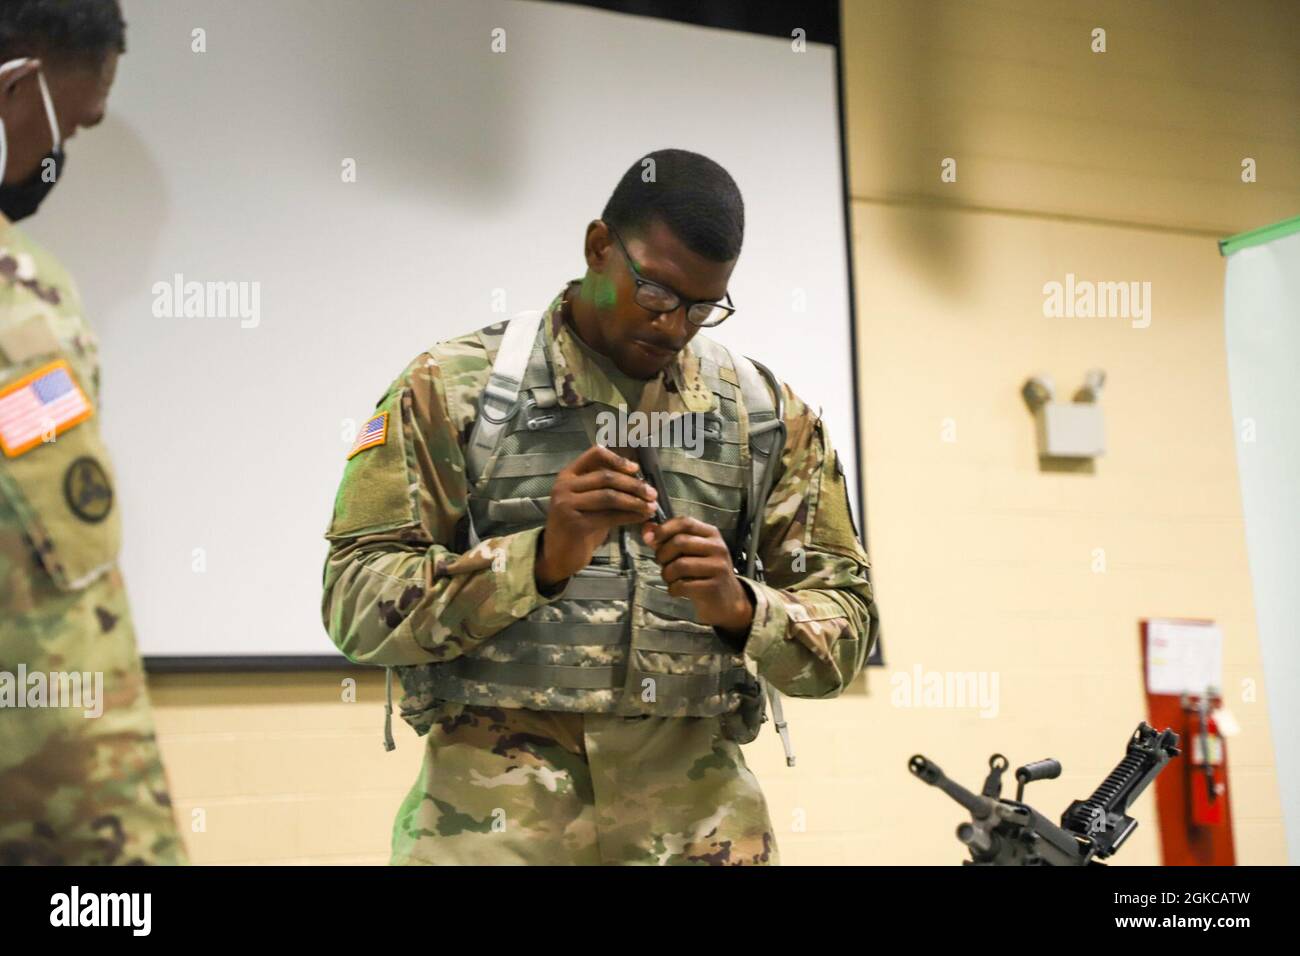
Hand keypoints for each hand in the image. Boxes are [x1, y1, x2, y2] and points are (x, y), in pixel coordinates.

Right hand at [535, 445, 658, 587]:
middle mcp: (564, 486)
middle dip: (633, 485)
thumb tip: (638, 478)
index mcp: (567, 475)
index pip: (594, 455)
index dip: (618, 459)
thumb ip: (604, 487)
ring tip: (651, 507)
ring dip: (634, 501)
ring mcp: (567, 505)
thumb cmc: (577, 525)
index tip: (636, 469)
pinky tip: (640, 518)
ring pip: (609, 496)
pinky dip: (629, 516)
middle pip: (606, 477)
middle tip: (652, 493)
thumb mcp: (587, 501)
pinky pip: (609, 516)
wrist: (558, 554)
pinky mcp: (575, 524)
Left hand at [642, 516, 753, 634]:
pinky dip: (673, 589)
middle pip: (680, 542)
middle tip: (661, 563)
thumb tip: (647, 530)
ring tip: (669, 578)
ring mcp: (718, 566)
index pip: (685, 522)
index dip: (664, 529)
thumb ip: (668, 539)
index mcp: (711, 534)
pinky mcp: (714, 586)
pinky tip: (676, 590)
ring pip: (680, 565)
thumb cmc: (703, 572)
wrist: (726, 599)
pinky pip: (683, 585)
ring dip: (666, 574)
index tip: (652, 539)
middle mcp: (717, 547)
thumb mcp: (689, 552)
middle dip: (663, 554)